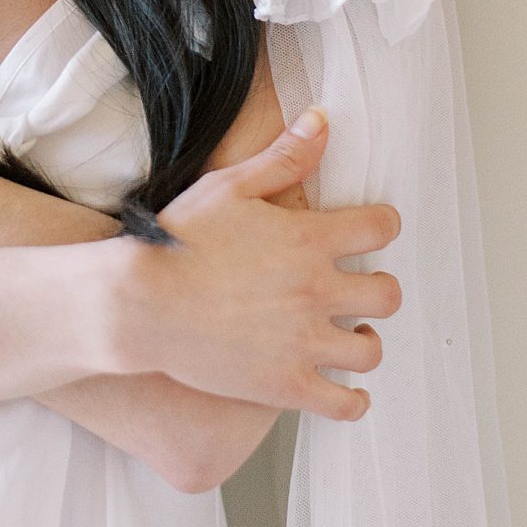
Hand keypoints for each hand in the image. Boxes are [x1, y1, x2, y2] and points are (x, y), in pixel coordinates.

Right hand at [111, 110, 402, 418]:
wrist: (139, 303)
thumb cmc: (178, 239)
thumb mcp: (228, 186)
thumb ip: (283, 157)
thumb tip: (322, 122)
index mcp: (309, 240)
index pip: (381, 228)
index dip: (382, 226)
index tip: (371, 231)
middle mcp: (317, 291)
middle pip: (388, 293)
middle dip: (379, 287)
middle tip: (357, 287)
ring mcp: (304, 343)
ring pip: (371, 349)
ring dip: (366, 339)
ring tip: (351, 334)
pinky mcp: (285, 385)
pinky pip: (344, 404)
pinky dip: (352, 400)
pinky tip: (343, 389)